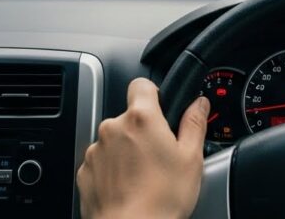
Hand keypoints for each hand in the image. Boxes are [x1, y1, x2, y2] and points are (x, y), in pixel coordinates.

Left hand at [77, 78, 209, 218]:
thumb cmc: (161, 200)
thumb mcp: (191, 159)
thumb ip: (194, 124)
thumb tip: (199, 104)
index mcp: (142, 118)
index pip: (142, 85)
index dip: (153, 94)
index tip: (161, 109)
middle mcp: (113, 128)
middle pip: (130, 117)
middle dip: (143, 131)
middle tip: (160, 155)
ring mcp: (96, 150)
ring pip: (115, 140)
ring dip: (127, 151)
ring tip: (144, 176)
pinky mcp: (85, 171)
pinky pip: (101, 161)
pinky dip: (113, 169)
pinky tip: (129, 187)